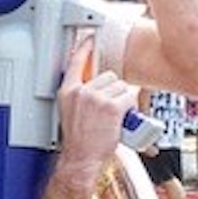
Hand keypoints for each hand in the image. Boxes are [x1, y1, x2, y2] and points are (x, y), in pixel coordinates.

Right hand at [56, 35, 138, 184]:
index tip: (89, 37)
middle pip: (108, 76)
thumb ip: (82, 97)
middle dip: (113, 92)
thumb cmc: (79, 143)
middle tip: (108, 112)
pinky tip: (120, 121)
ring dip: (122, 102)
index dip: (84, 48)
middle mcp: (81, 92)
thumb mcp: (72, 115)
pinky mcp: (111, 106)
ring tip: (113, 119)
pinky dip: (130, 110)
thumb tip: (100, 88)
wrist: (81, 161)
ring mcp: (96, 98)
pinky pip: (129, 99)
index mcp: (67, 93)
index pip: (76, 63)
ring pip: (121, 87)